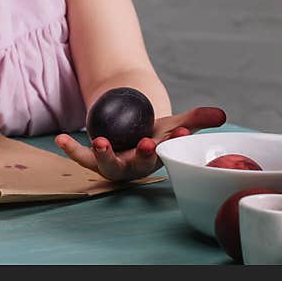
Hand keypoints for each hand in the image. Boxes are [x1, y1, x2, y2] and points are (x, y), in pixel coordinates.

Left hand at [55, 106, 226, 181]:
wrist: (129, 133)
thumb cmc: (154, 133)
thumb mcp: (173, 123)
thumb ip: (196, 119)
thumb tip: (222, 114)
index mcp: (156, 158)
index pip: (166, 152)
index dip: (172, 143)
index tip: (179, 133)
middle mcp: (134, 166)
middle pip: (138, 165)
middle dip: (142, 156)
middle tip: (147, 145)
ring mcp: (112, 163)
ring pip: (107, 165)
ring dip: (105, 154)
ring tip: (102, 142)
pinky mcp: (92, 158)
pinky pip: (81, 156)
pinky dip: (70, 148)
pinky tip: (59, 138)